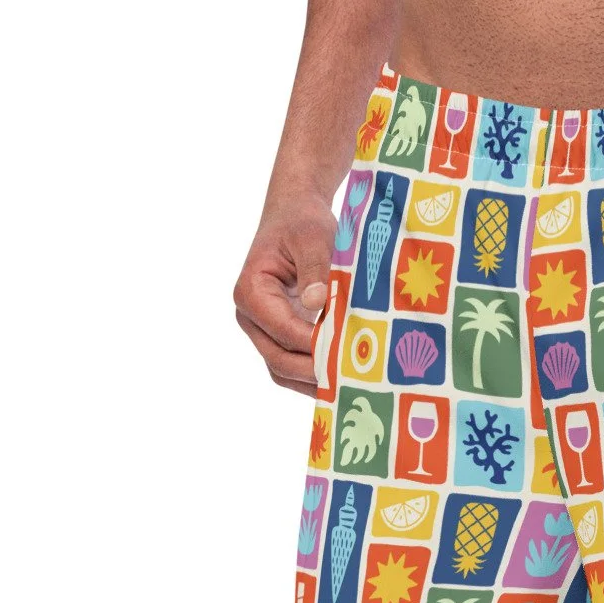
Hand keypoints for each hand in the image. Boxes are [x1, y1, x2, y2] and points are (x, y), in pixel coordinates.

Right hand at [234, 199, 337, 393]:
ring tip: (350, 385)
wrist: (295, 217)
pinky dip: (316, 375)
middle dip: (314, 372)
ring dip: (315, 382)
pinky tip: (344, 379)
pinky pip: (294, 366)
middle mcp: (251, 318)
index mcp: (251, 292)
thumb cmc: (302, 223)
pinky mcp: (279, 337)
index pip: (283, 331)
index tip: (347, 354)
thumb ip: (315, 269)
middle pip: (279, 361)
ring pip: (284, 371)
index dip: (314, 346)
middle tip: (353, 379)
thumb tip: (317, 302)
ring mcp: (263, 331)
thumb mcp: (312, 237)